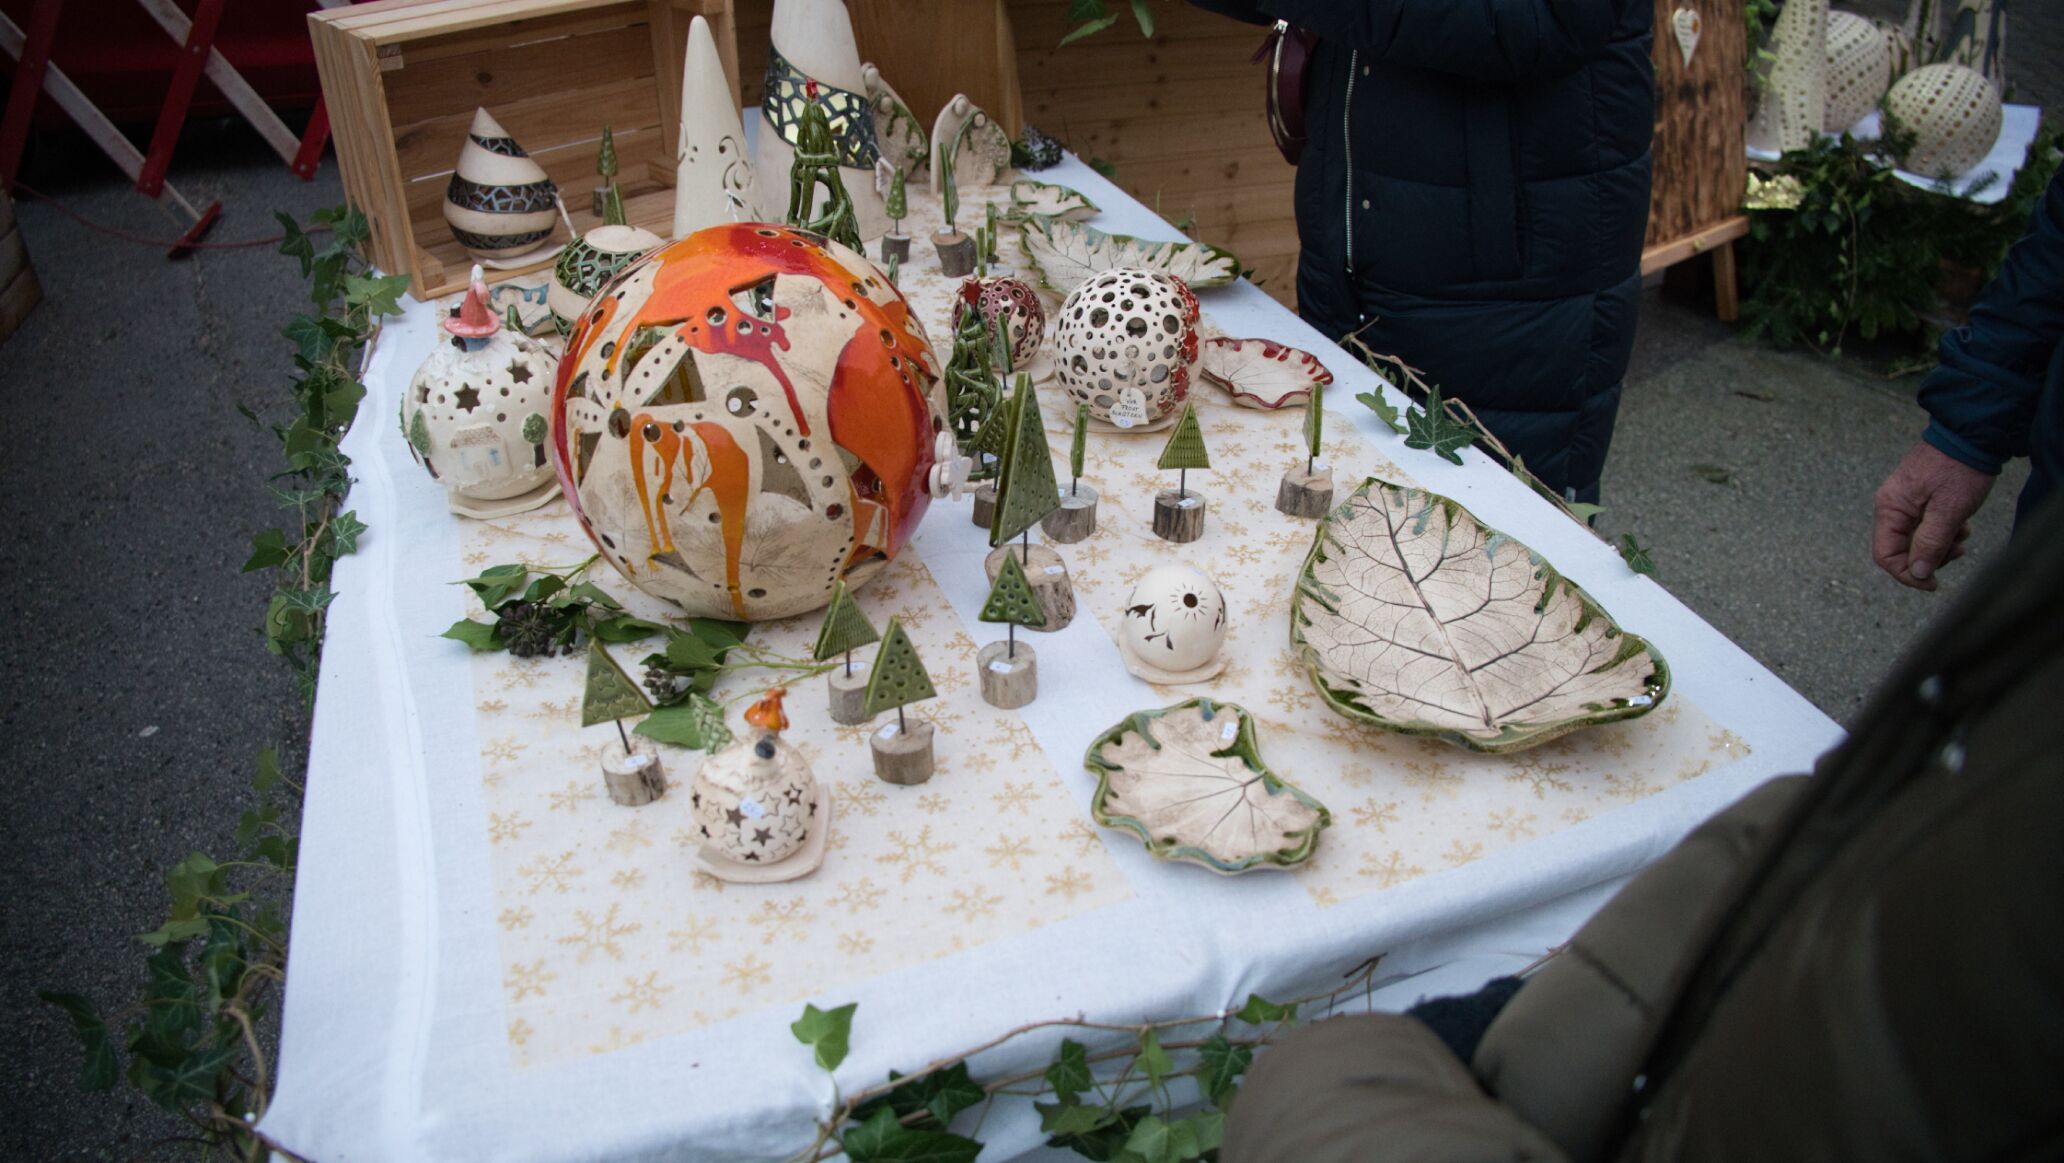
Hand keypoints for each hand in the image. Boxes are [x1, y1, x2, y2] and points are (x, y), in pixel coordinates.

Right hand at [1873, 442, 1993, 589]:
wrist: (1971, 434)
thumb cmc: (1959, 469)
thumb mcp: (1949, 511)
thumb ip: (1930, 544)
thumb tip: (1917, 574)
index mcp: (1890, 508)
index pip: (1885, 555)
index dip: (1907, 574)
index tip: (1933, 583)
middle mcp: (1891, 506)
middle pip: (1900, 549)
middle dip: (1928, 557)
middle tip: (1957, 551)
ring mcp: (1904, 501)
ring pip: (1914, 539)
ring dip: (1939, 545)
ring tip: (1963, 535)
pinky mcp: (1919, 497)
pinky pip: (1924, 525)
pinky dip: (1942, 531)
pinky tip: (1961, 524)